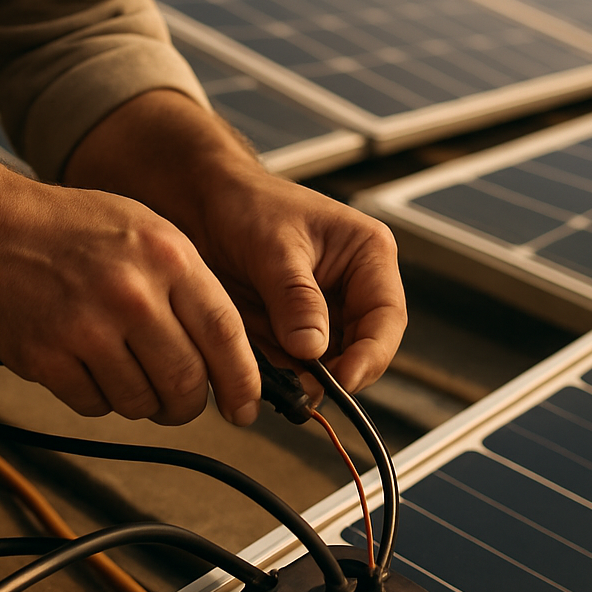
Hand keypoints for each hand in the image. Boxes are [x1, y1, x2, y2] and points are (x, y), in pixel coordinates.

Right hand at [0, 182, 260, 425]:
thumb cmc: (70, 228)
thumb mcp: (147, 230)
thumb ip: (189, 285)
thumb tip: (228, 351)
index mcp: (168, 257)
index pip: (225, 335)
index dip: (242, 381)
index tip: (244, 405)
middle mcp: (133, 293)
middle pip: (187, 381)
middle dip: (190, 403)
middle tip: (184, 401)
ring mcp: (88, 328)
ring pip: (142, 403)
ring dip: (143, 401)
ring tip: (128, 371)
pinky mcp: (47, 358)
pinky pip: (95, 406)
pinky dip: (99, 397)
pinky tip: (89, 365)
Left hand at [195, 173, 406, 393]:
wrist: (204, 202)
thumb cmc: (246, 203)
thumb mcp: (273, 247)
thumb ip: (295, 298)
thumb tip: (312, 347)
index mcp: (367, 254)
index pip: (386, 315)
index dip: (371, 354)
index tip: (343, 380)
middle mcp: (352, 285)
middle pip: (363, 347)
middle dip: (335, 372)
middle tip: (305, 390)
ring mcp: (323, 310)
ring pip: (328, 362)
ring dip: (304, 377)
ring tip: (276, 380)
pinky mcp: (293, 327)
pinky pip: (294, 363)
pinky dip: (279, 373)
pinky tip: (258, 368)